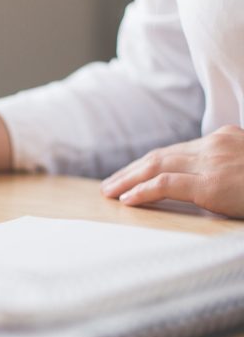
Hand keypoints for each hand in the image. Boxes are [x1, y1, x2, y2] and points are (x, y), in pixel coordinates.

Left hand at [100, 125, 243, 216]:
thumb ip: (226, 166)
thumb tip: (209, 182)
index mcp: (224, 138)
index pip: (176, 150)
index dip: (148, 163)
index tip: (131, 174)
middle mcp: (214, 144)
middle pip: (161, 156)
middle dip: (131, 171)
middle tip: (110, 183)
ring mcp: (212, 162)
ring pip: (157, 166)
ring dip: (128, 180)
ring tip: (110, 192)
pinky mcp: (212, 184)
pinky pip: (166, 185)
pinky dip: (142, 191)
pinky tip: (127, 199)